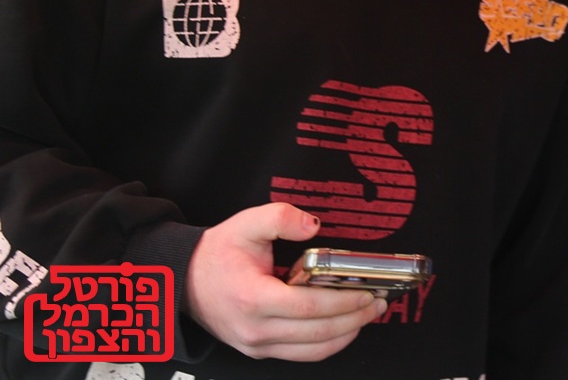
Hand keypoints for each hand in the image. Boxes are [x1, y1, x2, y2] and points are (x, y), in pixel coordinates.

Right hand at [185, 203, 386, 360]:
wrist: (184, 281)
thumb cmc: (217, 254)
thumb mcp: (246, 223)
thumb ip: (281, 217)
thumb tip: (314, 225)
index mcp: (253, 298)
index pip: (308, 307)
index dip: (342, 302)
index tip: (367, 291)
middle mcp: (254, 329)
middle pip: (316, 333)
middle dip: (354, 319)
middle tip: (379, 303)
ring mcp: (256, 344)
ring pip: (311, 350)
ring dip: (346, 335)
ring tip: (369, 315)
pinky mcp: (259, 350)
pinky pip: (300, 355)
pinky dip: (327, 345)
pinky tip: (345, 327)